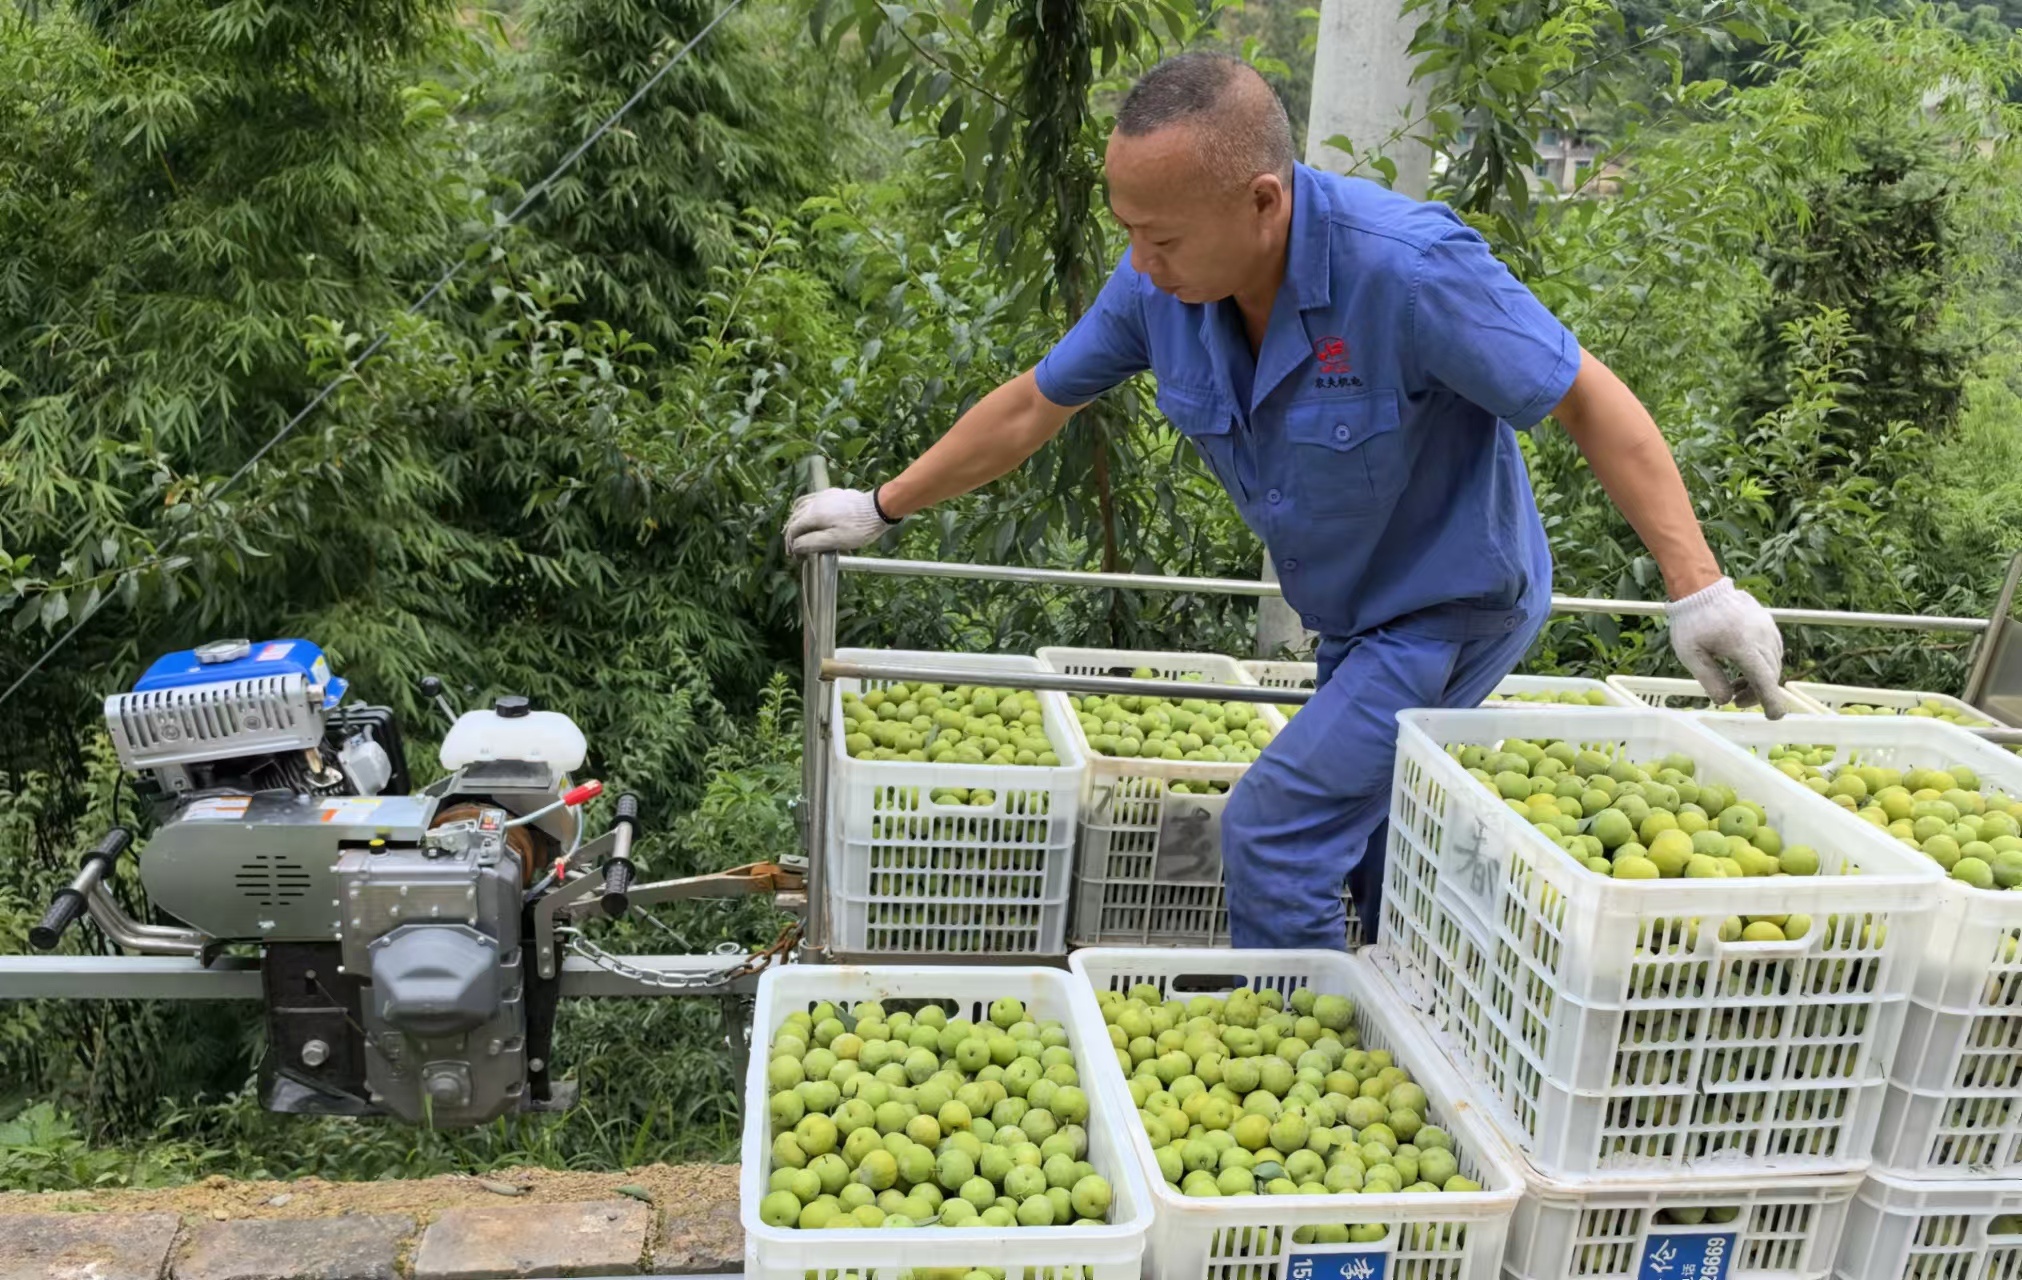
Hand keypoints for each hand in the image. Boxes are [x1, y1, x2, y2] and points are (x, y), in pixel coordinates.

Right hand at [784, 487, 898, 554]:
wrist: (879, 509)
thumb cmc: (859, 528)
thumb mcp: (836, 541)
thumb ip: (813, 543)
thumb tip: (795, 546)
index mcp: (814, 514)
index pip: (793, 529)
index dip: (791, 544)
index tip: (796, 556)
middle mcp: (815, 502)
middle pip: (795, 518)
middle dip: (792, 534)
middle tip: (794, 548)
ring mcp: (823, 496)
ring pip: (801, 506)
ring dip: (796, 520)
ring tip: (798, 532)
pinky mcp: (832, 493)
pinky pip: (811, 499)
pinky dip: (805, 509)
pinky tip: (810, 515)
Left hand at [1666, 577, 1789, 717]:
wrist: (1700, 588)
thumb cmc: (1691, 622)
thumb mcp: (1691, 655)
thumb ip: (1710, 679)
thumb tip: (1724, 701)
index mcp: (1743, 646)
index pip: (1765, 680)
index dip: (1771, 701)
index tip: (1773, 716)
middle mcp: (1762, 637)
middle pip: (1770, 675)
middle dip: (1757, 693)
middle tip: (1736, 701)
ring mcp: (1767, 628)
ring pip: (1774, 662)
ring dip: (1760, 679)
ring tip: (1737, 686)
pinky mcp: (1767, 622)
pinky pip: (1773, 649)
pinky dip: (1763, 663)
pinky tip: (1745, 667)